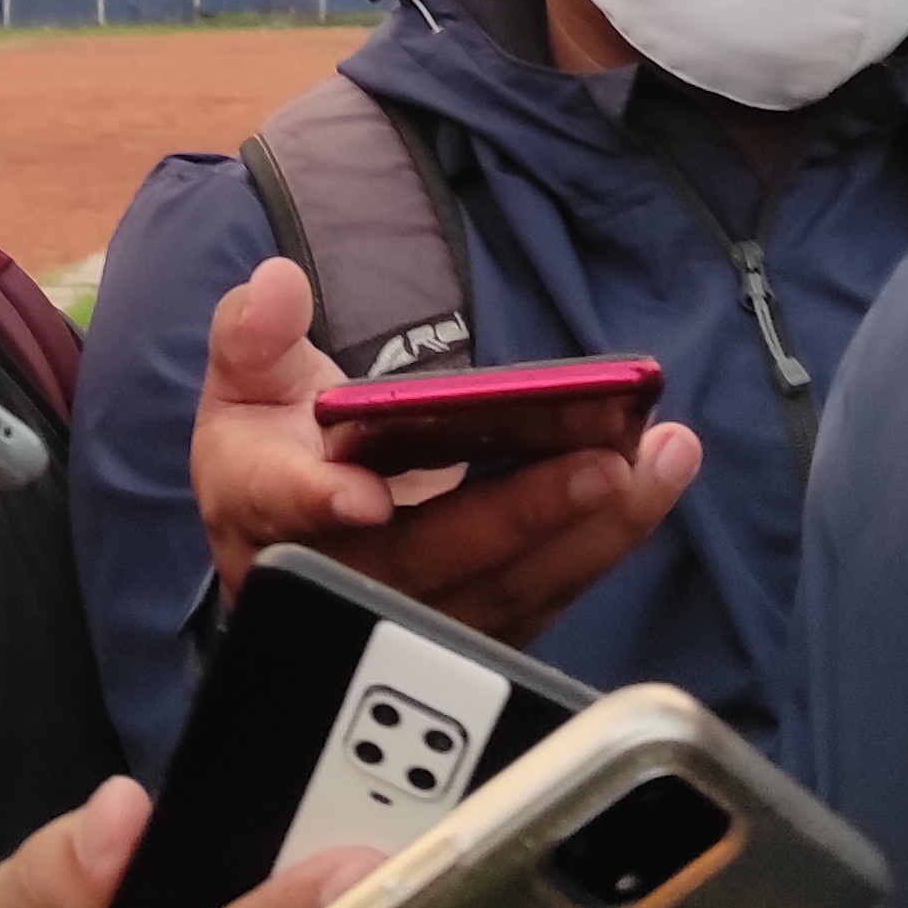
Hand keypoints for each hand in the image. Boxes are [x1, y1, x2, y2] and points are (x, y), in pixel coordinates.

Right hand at [190, 256, 698, 644]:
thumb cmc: (274, 443)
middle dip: (521, 515)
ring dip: (592, 530)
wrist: (297, 522)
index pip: (281, 511)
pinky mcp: (471, 622)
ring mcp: (407, 613)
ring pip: (503, 588)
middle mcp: (334, 574)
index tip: (362, 496)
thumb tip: (277, 286)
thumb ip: (252, 332)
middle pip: (427, 560)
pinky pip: (541, 592)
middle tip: (607, 460)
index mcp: (260, 507)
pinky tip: (653, 480)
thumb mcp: (244, 378)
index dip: (316, 506)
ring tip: (663, 456)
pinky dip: (601, 540)